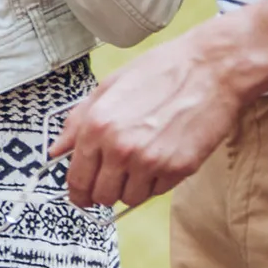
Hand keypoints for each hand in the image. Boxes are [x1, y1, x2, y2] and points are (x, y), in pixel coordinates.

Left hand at [51, 26, 247, 207]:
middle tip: (115, 178)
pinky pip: (158, 192)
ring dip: (133, 187)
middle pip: (101, 196)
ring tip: (143, 162)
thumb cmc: (161, 72)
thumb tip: (56, 150)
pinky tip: (164, 156)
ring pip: (130, 198)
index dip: (78, 192)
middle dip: (104, 191)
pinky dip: (158, 181)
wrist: (212, 68)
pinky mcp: (178, 168)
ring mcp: (150, 161)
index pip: (77, 179)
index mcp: (97, 127)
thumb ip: (77, 122)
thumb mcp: (108, 88)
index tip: (82, 195)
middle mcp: (120, 148)